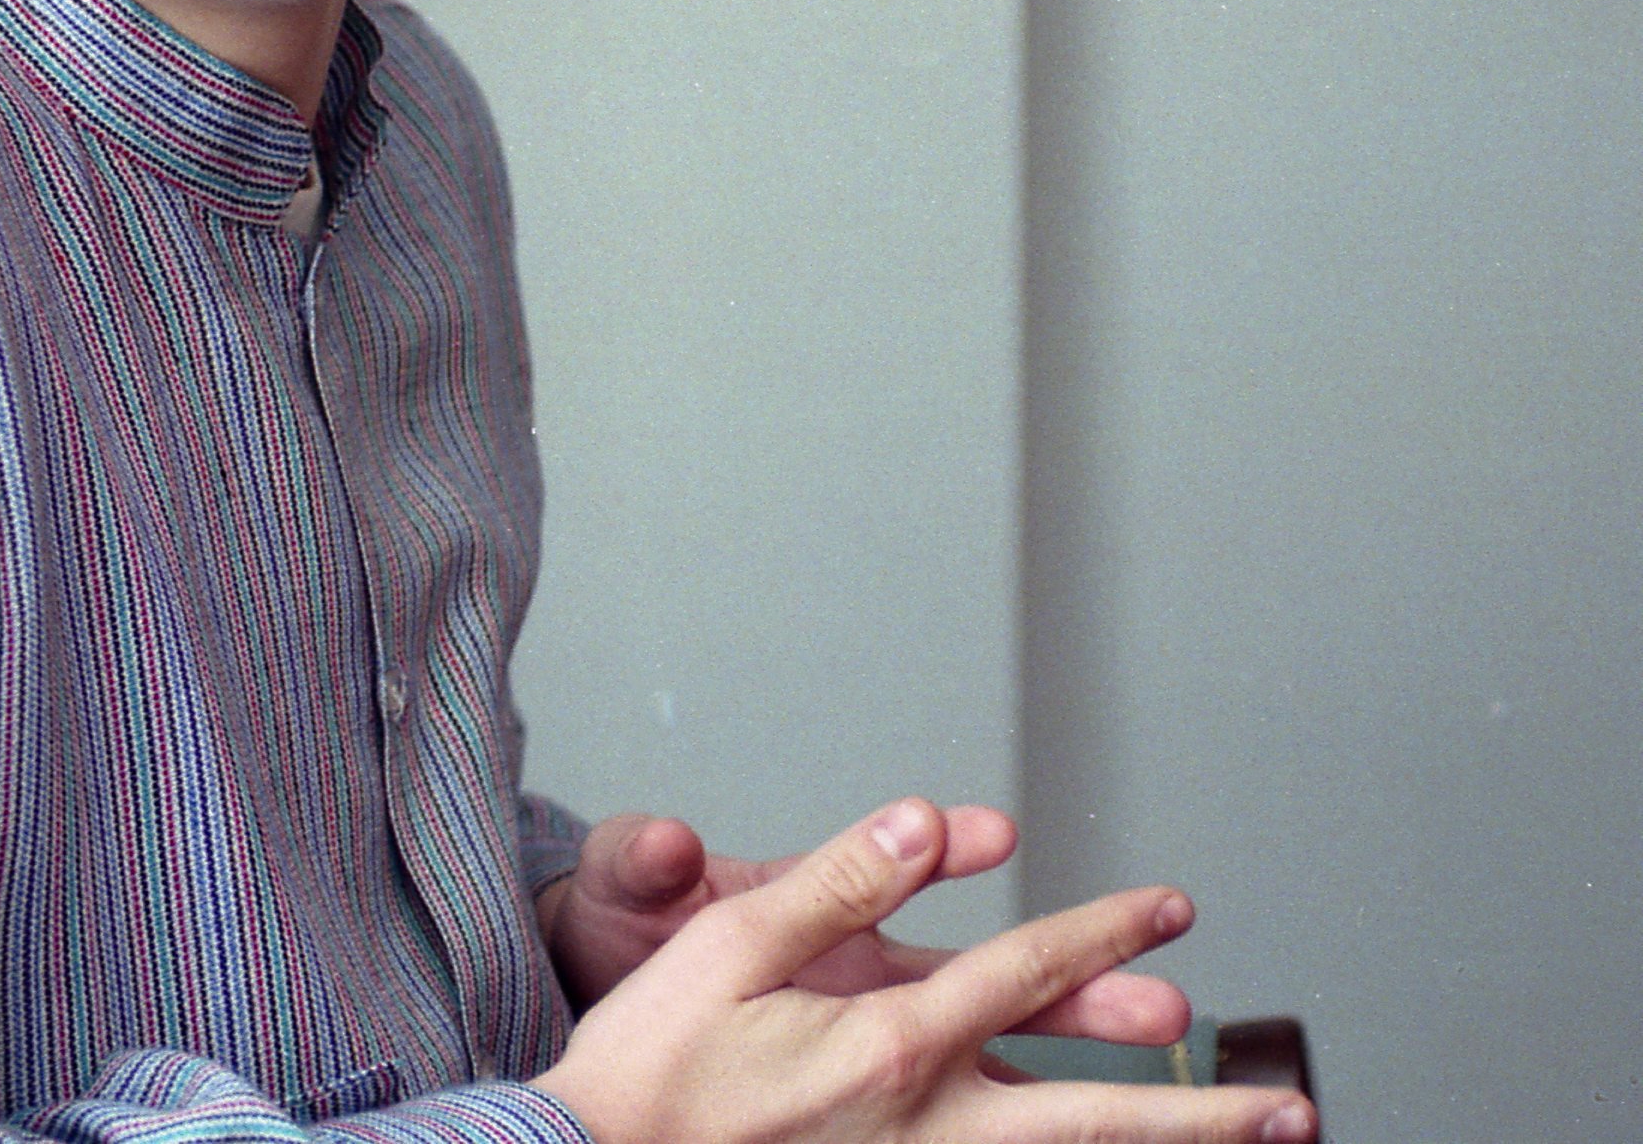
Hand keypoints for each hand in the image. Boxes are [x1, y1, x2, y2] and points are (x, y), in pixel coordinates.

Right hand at [533, 799, 1315, 1143]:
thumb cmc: (649, 1063)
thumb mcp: (727, 945)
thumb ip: (836, 884)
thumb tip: (926, 824)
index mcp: (889, 1043)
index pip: (1025, 970)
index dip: (1104, 930)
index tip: (1171, 907)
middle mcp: (924, 1123)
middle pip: (1091, 1115)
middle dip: (1197, 1107)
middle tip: (1290, 1105)